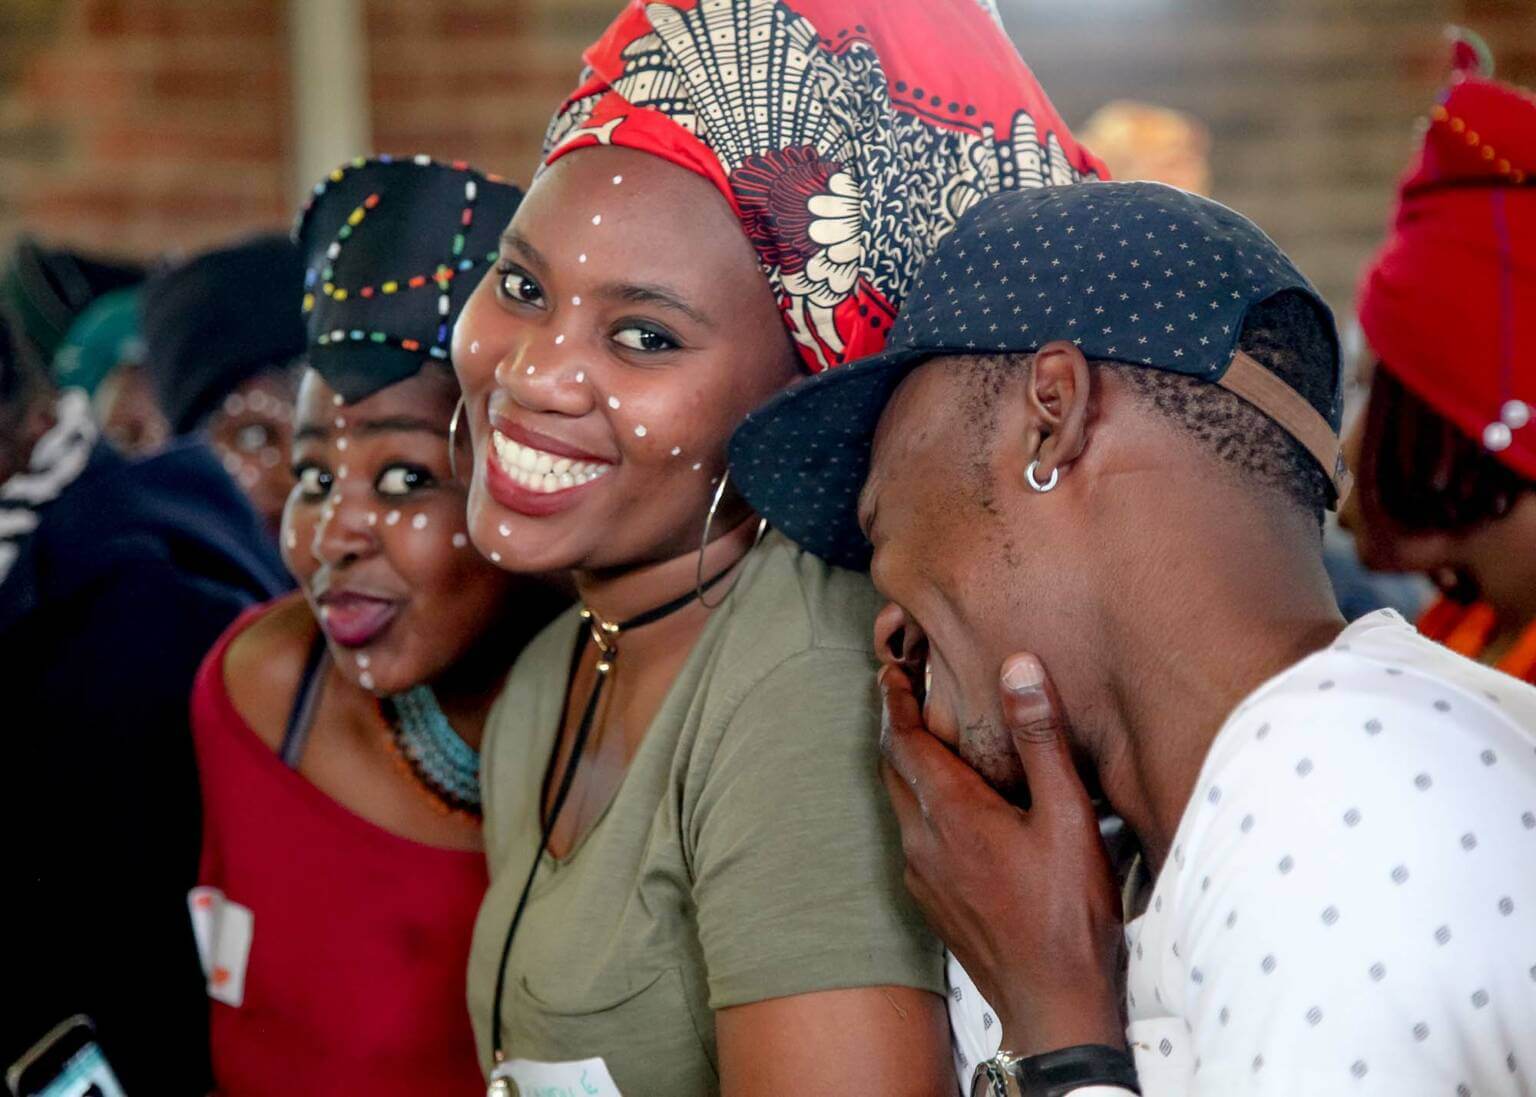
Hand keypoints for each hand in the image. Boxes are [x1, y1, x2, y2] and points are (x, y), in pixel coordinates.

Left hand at [878, 655, 1124, 1056]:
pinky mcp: (931, 902)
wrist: (1053, 1003)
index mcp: (950, 812)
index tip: (890, 669)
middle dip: (893, 726)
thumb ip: (1040, 739)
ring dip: (906, 766)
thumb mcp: (1068, 816)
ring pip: (899, 804)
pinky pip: (912, 839)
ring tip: (926, 738)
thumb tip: (1017, 666)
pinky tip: (949, 807)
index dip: (892, 700)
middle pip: (891, 768)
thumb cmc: (1068, 911)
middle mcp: (922, 841)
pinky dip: (919, 805)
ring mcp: (921, 876)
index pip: (902, 740)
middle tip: (900, 691)